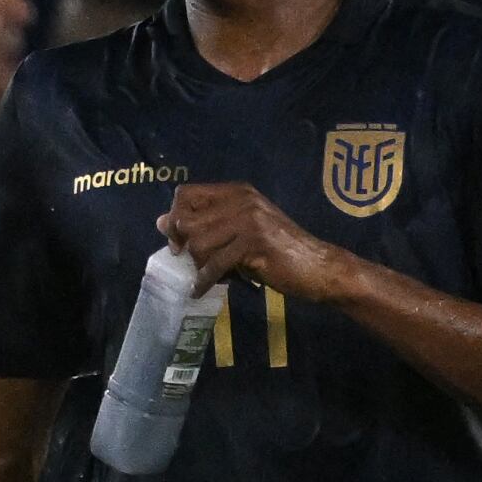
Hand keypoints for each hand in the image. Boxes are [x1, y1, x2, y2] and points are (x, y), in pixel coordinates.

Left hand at [161, 182, 349, 297]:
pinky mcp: (255, 243)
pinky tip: (202, 289)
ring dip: (199, 265)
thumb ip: (207, 224)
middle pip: (187, 220)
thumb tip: (162, 222)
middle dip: (185, 246)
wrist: (319, 268)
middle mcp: (242, 199)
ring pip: (198, 243)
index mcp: (237, 192)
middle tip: (196, 263)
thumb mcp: (240, 232)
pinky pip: (215, 264)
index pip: (186, 194)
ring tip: (212, 274)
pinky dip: (205, 280)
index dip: (175, 218)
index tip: (178, 241)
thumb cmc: (277, 252)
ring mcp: (250, 219)